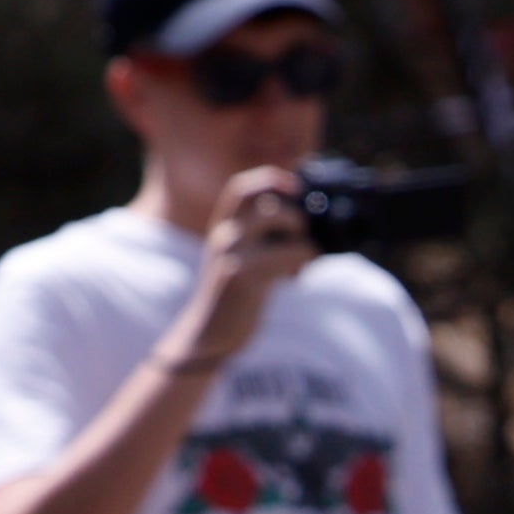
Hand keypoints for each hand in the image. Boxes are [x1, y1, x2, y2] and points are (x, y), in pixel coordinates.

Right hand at [175, 168, 314, 372]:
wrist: (210, 334)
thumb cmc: (235, 296)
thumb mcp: (241, 259)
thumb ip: (261, 237)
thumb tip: (298, 218)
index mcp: (224, 227)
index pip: (242, 188)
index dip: (269, 179)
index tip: (294, 185)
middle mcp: (224, 235)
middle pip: (269, 205)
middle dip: (296, 218)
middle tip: (299, 242)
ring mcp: (231, 254)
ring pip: (282, 227)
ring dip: (302, 244)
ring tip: (298, 266)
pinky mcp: (242, 276)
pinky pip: (286, 255)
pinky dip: (300, 264)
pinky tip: (293, 280)